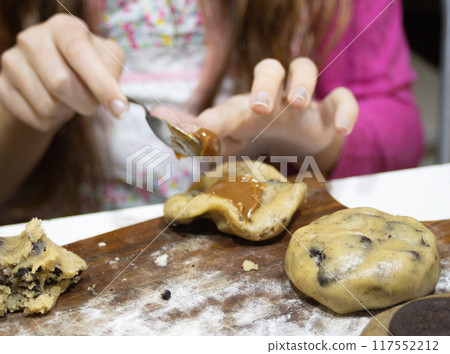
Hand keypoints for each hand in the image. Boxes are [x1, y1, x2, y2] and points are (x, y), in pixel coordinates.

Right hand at [0, 13, 126, 131]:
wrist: (52, 76)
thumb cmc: (86, 66)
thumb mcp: (106, 61)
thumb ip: (113, 73)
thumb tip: (117, 102)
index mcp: (64, 27)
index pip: (80, 54)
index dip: (101, 84)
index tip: (120, 110)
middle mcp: (33, 38)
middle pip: (61, 84)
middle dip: (85, 103)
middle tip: (91, 103)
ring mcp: (13, 61)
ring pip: (48, 105)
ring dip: (68, 111)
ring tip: (69, 100)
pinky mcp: (3, 86)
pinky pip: (36, 118)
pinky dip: (53, 121)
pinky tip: (54, 107)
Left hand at [152, 57, 357, 170]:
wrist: (298, 151)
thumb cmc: (257, 144)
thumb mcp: (228, 146)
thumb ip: (197, 139)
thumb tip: (160, 125)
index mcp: (244, 110)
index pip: (226, 106)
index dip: (211, 119)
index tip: (198, 133)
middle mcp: (271, 98)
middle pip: (267, 70)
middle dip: (261, 85)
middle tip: (259, 109)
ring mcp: (302, 101)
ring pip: (304, 68)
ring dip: (300, 82)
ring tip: (296, 105)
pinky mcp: (328, 112)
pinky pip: (342, 99)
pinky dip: (344, 110)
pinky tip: (341, 129)